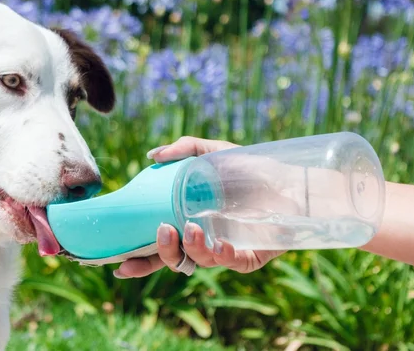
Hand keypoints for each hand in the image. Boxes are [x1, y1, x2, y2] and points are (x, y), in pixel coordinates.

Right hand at [113, 136, 285, 278]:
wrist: (293, 179)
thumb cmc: (252, 168)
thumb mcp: (215, 152)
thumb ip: (185, 148)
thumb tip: (152, 155)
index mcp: (188, 221)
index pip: (158, 244)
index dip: (138, 259)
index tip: (120, 264)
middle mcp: (203, 240)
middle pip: (173, 259)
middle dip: (160, 254)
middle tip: (163, 231)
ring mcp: (225, 251)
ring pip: (198, 262)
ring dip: (191, 249)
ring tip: (193, 228)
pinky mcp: (249, 257)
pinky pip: (230, 263)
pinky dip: (221, 256)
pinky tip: (219, 246)